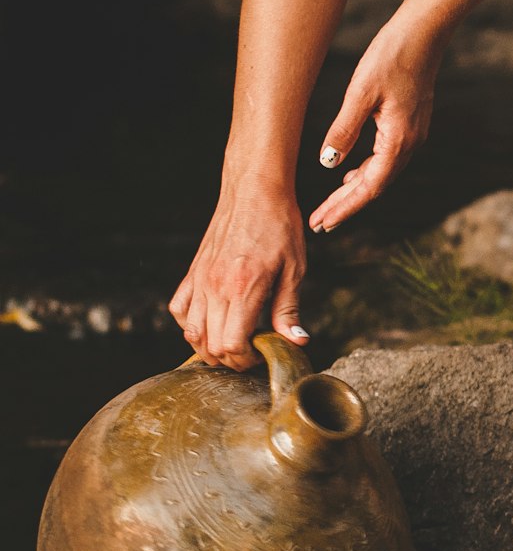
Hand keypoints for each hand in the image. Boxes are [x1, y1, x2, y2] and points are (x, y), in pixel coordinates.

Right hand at [169, 182, 307, 369]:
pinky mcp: (193, 272)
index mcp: (243, 289)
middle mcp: (215, 287)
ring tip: (232, 341)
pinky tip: (211, 321)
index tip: (261, 354)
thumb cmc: (279, 226)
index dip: (245, 360)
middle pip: (209, 345)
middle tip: (251, 352)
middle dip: (230, 359)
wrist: (254, 190)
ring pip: (190, 332)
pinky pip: (179, 309)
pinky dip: (190, 323)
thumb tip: (296, 341)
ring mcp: (200, 280)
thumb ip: (289, 309)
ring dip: (208, 346)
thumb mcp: (294, 269)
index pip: (230, 345)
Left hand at [308, 9, 443, 233]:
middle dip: (346, 205)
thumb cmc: (392, 56)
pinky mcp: (411, 124)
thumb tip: (328, 165)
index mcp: (398, 140)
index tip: (322, 222)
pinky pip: (387, 159)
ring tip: (331, 204)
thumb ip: (343, 130)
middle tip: (319, 222)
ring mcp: (413, 134)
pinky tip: (350, 172)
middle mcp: (410, 143)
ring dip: (356, 190)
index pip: (369, 187)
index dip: (344, 208)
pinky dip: (367, 171)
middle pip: (375, 186)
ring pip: (381, 173)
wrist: (425, 32)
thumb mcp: (360, 93)